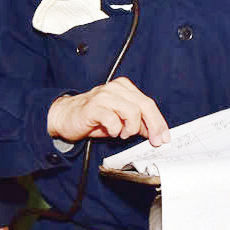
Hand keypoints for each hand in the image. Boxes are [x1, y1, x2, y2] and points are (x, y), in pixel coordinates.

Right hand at [46, 77, 169, 144]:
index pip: (148, 103)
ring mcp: (104, 96)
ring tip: (123, 134)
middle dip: (153, 126)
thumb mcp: (119, 120)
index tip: (164, 137)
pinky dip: (115, 129)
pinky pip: (112, 119)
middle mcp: (115, 88)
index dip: (159, 122)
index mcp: (124, 88)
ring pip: (132, 111)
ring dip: (131, 128)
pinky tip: (111, 132)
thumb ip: (136, 123)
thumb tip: (154, 132)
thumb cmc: (93, 118)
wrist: (65, 116)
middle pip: (144, 105)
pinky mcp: (93, 107)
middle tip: (154, 141)